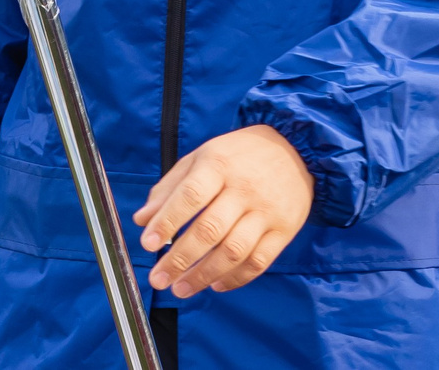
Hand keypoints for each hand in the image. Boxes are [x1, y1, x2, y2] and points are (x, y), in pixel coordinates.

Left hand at [134, 124, 313, 297]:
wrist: (296, 150)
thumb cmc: (239, 156)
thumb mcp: (202, 157)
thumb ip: (170, 188)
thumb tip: (142, 220)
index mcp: (219, 164)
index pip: (190, 196)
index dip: (167, 222)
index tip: (148, 244)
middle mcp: (244, 188)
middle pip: (210, 230)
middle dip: (180, 259)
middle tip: (159, 278)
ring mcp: (267, 211)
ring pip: (234, 251)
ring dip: (204, 275)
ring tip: (181, 289)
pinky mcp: (285, 230)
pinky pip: (259, 262)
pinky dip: (235, 279)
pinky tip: (215, 285)